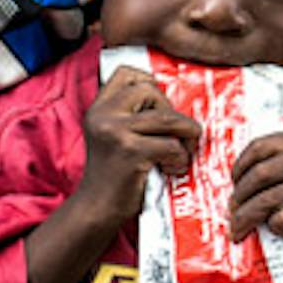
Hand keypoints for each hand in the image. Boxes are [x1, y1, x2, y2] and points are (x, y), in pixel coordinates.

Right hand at [75, 65, 200, 226]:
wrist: (97, 209)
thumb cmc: (113, 175)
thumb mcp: (112, 136)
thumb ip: (130, 116)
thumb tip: (172, 101)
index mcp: (98, 108)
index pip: (126, 73)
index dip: (149, 83)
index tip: (159, 106)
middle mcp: (103, 115)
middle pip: (151, 90)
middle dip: (172, 112)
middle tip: (175, 135)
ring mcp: (116, 133)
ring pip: (168, 118)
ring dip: (186, 134)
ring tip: (183, 151)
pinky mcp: (131, 153)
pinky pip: (172, 145)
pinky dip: (180, 158)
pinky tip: (172, 169)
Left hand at [229, 130, 282, 244]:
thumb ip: (263, 166)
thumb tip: (228, 187)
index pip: (260, 146)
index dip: (240, 166)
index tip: (233, 182)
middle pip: (262, 174)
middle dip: (239, 195)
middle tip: (231, 210)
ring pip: (269, 199)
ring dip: (246, 216)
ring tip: (237, 226)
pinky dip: (271, 227)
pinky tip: (271, 229)